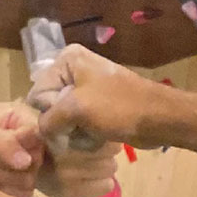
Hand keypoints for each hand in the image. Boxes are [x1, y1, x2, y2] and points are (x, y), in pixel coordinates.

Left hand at [0, 107, 43, 196]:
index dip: (22, 145)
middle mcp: (30, 145)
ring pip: (30, 180)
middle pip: (38, 159)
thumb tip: (27, 162)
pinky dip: (5, 193)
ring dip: (4, 179)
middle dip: (10, 164)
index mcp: (22, 122)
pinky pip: (23, 196)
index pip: (39, 134)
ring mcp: (28, 169)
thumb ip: (3, 142)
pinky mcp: (22, 190)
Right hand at [31, 46, 179, 196]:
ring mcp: (84, 88)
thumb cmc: (119, 108)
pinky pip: (76, 125)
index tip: (72, 117)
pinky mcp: (94, 105)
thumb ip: (47, 120)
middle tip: (82, 128)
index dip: (51, 112)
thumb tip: (39, 132)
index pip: (38, 94)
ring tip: (92, 133)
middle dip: (63, 124)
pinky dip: (84, 134)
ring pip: (62, 120)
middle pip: (48, 107)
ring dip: (74, 132)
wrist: (158, 118)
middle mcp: (72, 69)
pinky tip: (98, 136)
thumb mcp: (77, 109)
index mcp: (68, 60)